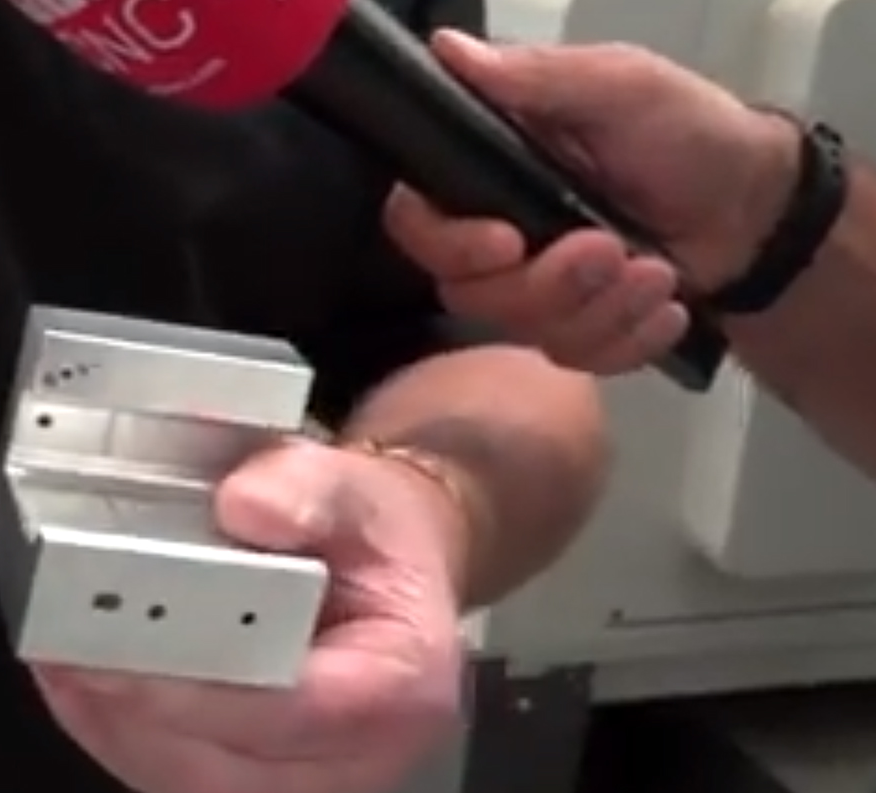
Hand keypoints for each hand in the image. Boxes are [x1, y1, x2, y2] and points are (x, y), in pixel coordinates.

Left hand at [31, 441, 468, 792]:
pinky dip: (121, 738)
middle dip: (138, 717)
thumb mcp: (357, 489)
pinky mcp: (263, 783)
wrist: (390, 568)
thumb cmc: (375, 540)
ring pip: (197, 784)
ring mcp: (311, 781)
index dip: (201, 694)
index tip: (122, 660)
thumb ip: (307, 489)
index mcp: (401, 686)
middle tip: (67, 659)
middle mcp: (363, 755)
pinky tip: (78, 689)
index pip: (295, 713)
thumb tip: (248, 506)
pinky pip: (181, 780)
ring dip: (116, 732)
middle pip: (231, 765)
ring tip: (60, 667)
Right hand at [383, 32, 800, 373]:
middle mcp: (499, 234)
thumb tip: (447, 50)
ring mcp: (536, 287)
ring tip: (659, 275)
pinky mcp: (576, 328)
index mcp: (492, 171)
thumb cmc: (688, 131)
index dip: (450, 244)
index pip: (419, 221)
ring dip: (601, 309)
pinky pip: (576, 357)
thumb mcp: (620, 86)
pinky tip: (668, 307)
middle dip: (547, 283)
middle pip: (468, 292)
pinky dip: (628, 339)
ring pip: (525, 330)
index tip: (507, 242)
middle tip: (613, 250)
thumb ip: (536, 77)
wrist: (757, 206)